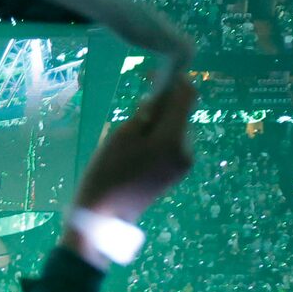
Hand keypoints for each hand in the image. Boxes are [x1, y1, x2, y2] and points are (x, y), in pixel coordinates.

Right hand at [68, 74, 196, 228]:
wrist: (105, 217)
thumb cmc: (107, 172)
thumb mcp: (122, 134)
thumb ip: (146, 112)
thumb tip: (160, 97)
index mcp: (173, 139)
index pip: (187, 96)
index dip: (174, 79)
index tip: (152, 74)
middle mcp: (186, 150)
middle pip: (184, 111)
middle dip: (165, 102)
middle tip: (137, 104)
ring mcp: (184, 164)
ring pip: (179, 127)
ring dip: (163, 120)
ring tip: (135, 130)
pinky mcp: (178, 173)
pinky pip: (175, 143)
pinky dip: (162, 136)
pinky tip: (141, 146)